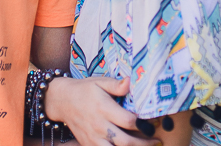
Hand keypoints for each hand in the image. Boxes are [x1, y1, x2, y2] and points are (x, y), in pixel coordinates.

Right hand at [45, 76, 159, 145]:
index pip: (128, 121)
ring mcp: (93, 138)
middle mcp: (99, 126)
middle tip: (157, 140)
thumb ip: (116, 84)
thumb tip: (131, 81)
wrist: (63, 101)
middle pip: (125, 141)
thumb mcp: (100, 82)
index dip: (144, 124)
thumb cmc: (85, 89)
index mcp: (104, 108)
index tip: (155, 123)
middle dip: (144, 143)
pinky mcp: (88, 145)